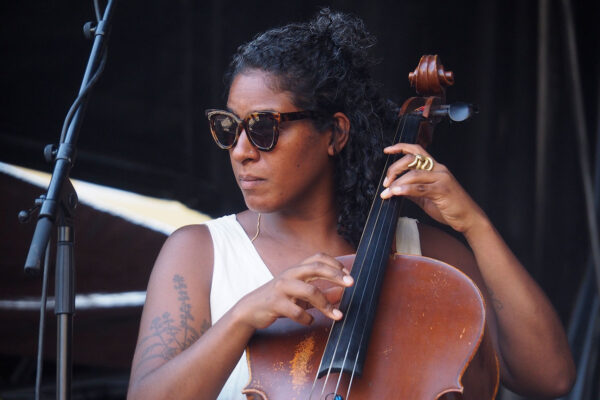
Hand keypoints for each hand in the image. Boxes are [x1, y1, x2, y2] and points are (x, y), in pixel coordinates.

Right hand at [235, 253, 353, 329]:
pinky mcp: (275, 303)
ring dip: (326, 304)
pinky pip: (297, 311)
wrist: (250, 310)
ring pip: (310, 291)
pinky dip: (307, 318)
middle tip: (351, 283)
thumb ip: (318, 293)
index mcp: (296, 270)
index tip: (348, 274)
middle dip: (336, 275)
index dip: (334, 263)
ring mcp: (282, 288)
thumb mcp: (299, 294)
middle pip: (316, 267)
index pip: (318, 257)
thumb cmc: (278, 300)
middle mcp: (289, 275)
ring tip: (336, 315)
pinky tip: (309, 320)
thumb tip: (341, 294)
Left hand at [380, 143, 485, 233]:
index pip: (417, 150)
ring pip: (413, 173)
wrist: (469, 218)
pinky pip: (420, 187)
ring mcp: (441, 178)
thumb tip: (396, 188)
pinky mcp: (442, 190)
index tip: (387, 150)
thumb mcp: (427, 197)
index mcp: (436, 168)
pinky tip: (396, 192)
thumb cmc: (450, 207)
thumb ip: (413, 191)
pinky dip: (405, 189)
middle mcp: (439, 169)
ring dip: (396, 182)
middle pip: (411, 159)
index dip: (401, 147)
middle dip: (394, 169)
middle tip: (386, 182)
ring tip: (387, 192)